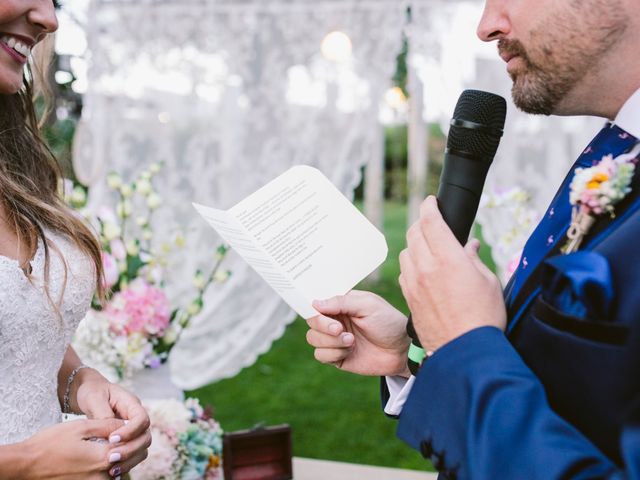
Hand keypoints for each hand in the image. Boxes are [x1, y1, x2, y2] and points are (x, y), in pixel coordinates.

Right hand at [22, 418, 124, 478]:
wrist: (26, 465)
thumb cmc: (50, 442)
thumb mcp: (80, 427)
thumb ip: (106, 426)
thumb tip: (126, 423)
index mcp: (102, 457)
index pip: (129, 446)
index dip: (131, 435)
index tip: (127, 426)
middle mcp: (100, 475)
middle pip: (127, 461)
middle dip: (130, 448)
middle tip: (124, 436)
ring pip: (118, 472)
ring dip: (121, 459)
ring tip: (114, 446)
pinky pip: (105, 479)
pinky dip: (108, 469)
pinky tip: (102, 458)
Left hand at [76, 371, 150, 476]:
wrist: (91, 394)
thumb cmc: (93, 392)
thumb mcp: (94, 398)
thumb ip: (103, 413)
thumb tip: (109, 433)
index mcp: (132, 404)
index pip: (142, 419)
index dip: (131, 431)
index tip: (112, 438)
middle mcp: (137, 419)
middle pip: (145, 437)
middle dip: (130, 450)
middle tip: (110, 458)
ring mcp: (134, 430)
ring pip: (142, 449)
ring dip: (129, 460)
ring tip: (111, 469)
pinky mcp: (127, 441)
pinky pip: (133, 455)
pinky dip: (125, 464)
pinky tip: (110, 471)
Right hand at [306, 290, 410, 376]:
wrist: (402, 350)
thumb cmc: (388, 322)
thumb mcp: (368, 305)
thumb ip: (341, 302)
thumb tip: (315, 303)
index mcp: (340, 304)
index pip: (316, 303)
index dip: (315, 308)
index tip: (323, 312)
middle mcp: (334, 320)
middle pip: (311, 322)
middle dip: (323, 326)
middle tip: (340, 329)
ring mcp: (334, 339)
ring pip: (313, 338)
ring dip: (330, 341)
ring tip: (351, 341)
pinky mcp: (337, 357)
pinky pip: (321, 355)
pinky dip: (333, 353)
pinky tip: (349, 351)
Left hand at [399, 196, 506, 352]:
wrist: (465, 351)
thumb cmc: (483, 318)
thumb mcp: (489, 282)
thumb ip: (474, 259)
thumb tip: (469, 246)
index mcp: (448, 259)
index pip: (431, 221)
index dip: (429, 206)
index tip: (431, 201)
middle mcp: (426, 267)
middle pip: (414, 233)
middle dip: (422, 223)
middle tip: (431, 222)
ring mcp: (414, 283)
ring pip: (406, 251)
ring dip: (415, 244)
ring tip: (428, 246)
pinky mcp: (409, 298)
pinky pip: (404, 271)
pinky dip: (411, 263)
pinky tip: (422, 269)